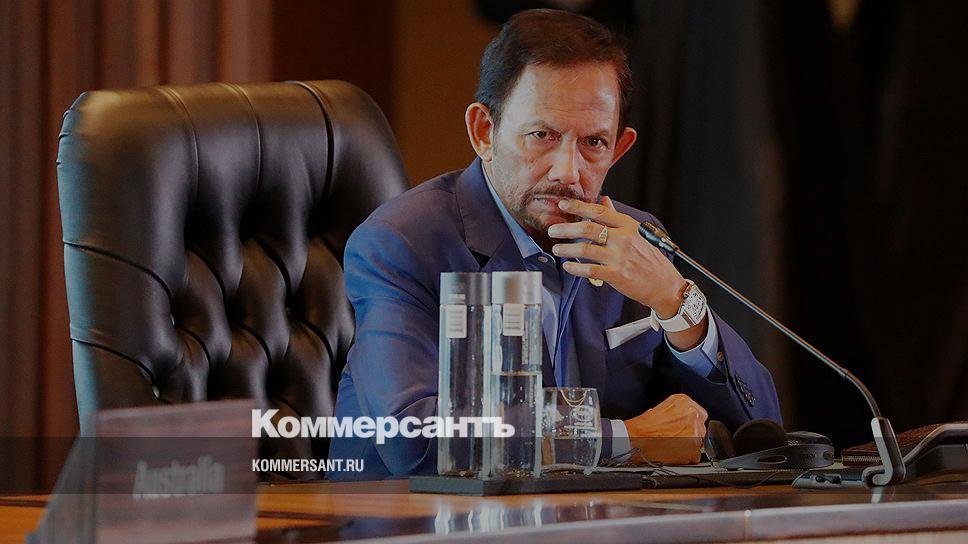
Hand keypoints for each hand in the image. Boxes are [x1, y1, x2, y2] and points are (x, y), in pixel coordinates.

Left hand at [548, 197, 685, 316]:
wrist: (664, 284)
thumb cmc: (649, 258)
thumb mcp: (636, 233)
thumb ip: (616, 217)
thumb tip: (604, 199)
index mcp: (628, 226)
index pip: (599, 212)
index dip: (578, 206)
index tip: (562, 205)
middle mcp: (623, 239)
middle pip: (588, 228)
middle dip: (566, 228)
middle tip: (552, 230)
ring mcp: (619, 257)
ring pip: (585, 249)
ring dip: (566, 248)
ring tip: (557, 248)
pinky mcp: (616, 275)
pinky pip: (589, 270)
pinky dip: (575, 268)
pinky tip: (568, 266)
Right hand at [622, 394, 708, 464]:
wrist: (635, 440)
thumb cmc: (643, 426)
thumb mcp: (661, 408)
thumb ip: (678, 412)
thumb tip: (685, 419)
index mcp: (685, 402)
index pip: (699, 413)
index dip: (691, 422)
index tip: (684, 427)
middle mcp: (693, 415)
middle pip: (701, 427)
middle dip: (691, 433)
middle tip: (676, 437)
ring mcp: (695, 434)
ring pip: (699, 442)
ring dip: (689, 445)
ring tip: (672, 445)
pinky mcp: (693, 451)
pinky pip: (695, 456)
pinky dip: (686, 457)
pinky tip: (673, 453)